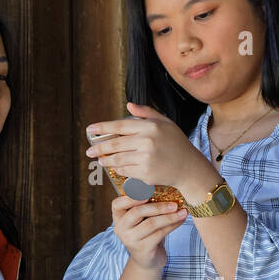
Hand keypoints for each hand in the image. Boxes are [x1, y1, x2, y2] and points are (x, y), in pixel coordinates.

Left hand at [86, 102, 220, 194]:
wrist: (189, 168)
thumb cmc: (177, 144)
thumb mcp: (166, 123)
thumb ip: (147, 113)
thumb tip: (128, 105)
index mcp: (150, 127)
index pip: (120, 126)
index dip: (102, 128)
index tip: (90, 130)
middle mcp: (147, 141)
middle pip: (115, 144)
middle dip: (99, 148)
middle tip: (89, 151)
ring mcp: (146, 159)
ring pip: (118, 159)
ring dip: (106, 160)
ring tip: (101, 160)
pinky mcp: (146, 174)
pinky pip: (126, 171)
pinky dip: (119, 169)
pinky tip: (116, 168)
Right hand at [110, 194, 186, 271]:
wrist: (147, 259)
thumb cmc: (146, 233)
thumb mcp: (142, 218)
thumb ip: (146, 206)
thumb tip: (167, 190)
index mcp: (118, 216)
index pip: (118, 203)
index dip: (132, 196)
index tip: (149, 190)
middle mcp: (120, 228)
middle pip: (137, 212)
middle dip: (158, 207)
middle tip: (174, 204)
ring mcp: (130, 240)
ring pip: (151, 224)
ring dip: (169, 217)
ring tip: (182, 212)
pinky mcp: (142, 249)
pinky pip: (159, 234)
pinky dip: (172, 226)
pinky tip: (181, 221)